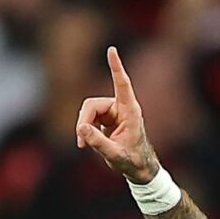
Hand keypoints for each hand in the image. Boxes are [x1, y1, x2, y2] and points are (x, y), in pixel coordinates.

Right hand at [76, 46, 159, 183]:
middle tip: (80, 141)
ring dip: (82, 126)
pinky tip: (86, 143)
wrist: (138, 168)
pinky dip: (84, 129)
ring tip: (83, 145)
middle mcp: (121, 107)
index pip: (122, 84)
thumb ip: (97, 141)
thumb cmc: (132, 161)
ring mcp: (113, 112)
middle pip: (92, 105)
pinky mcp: (106, 118)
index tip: (112, 50)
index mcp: (130, 111)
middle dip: (83, 121)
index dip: (116, 67)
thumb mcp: (114, 154)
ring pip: (88, 111)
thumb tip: (80, 127)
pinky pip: (88, 118)